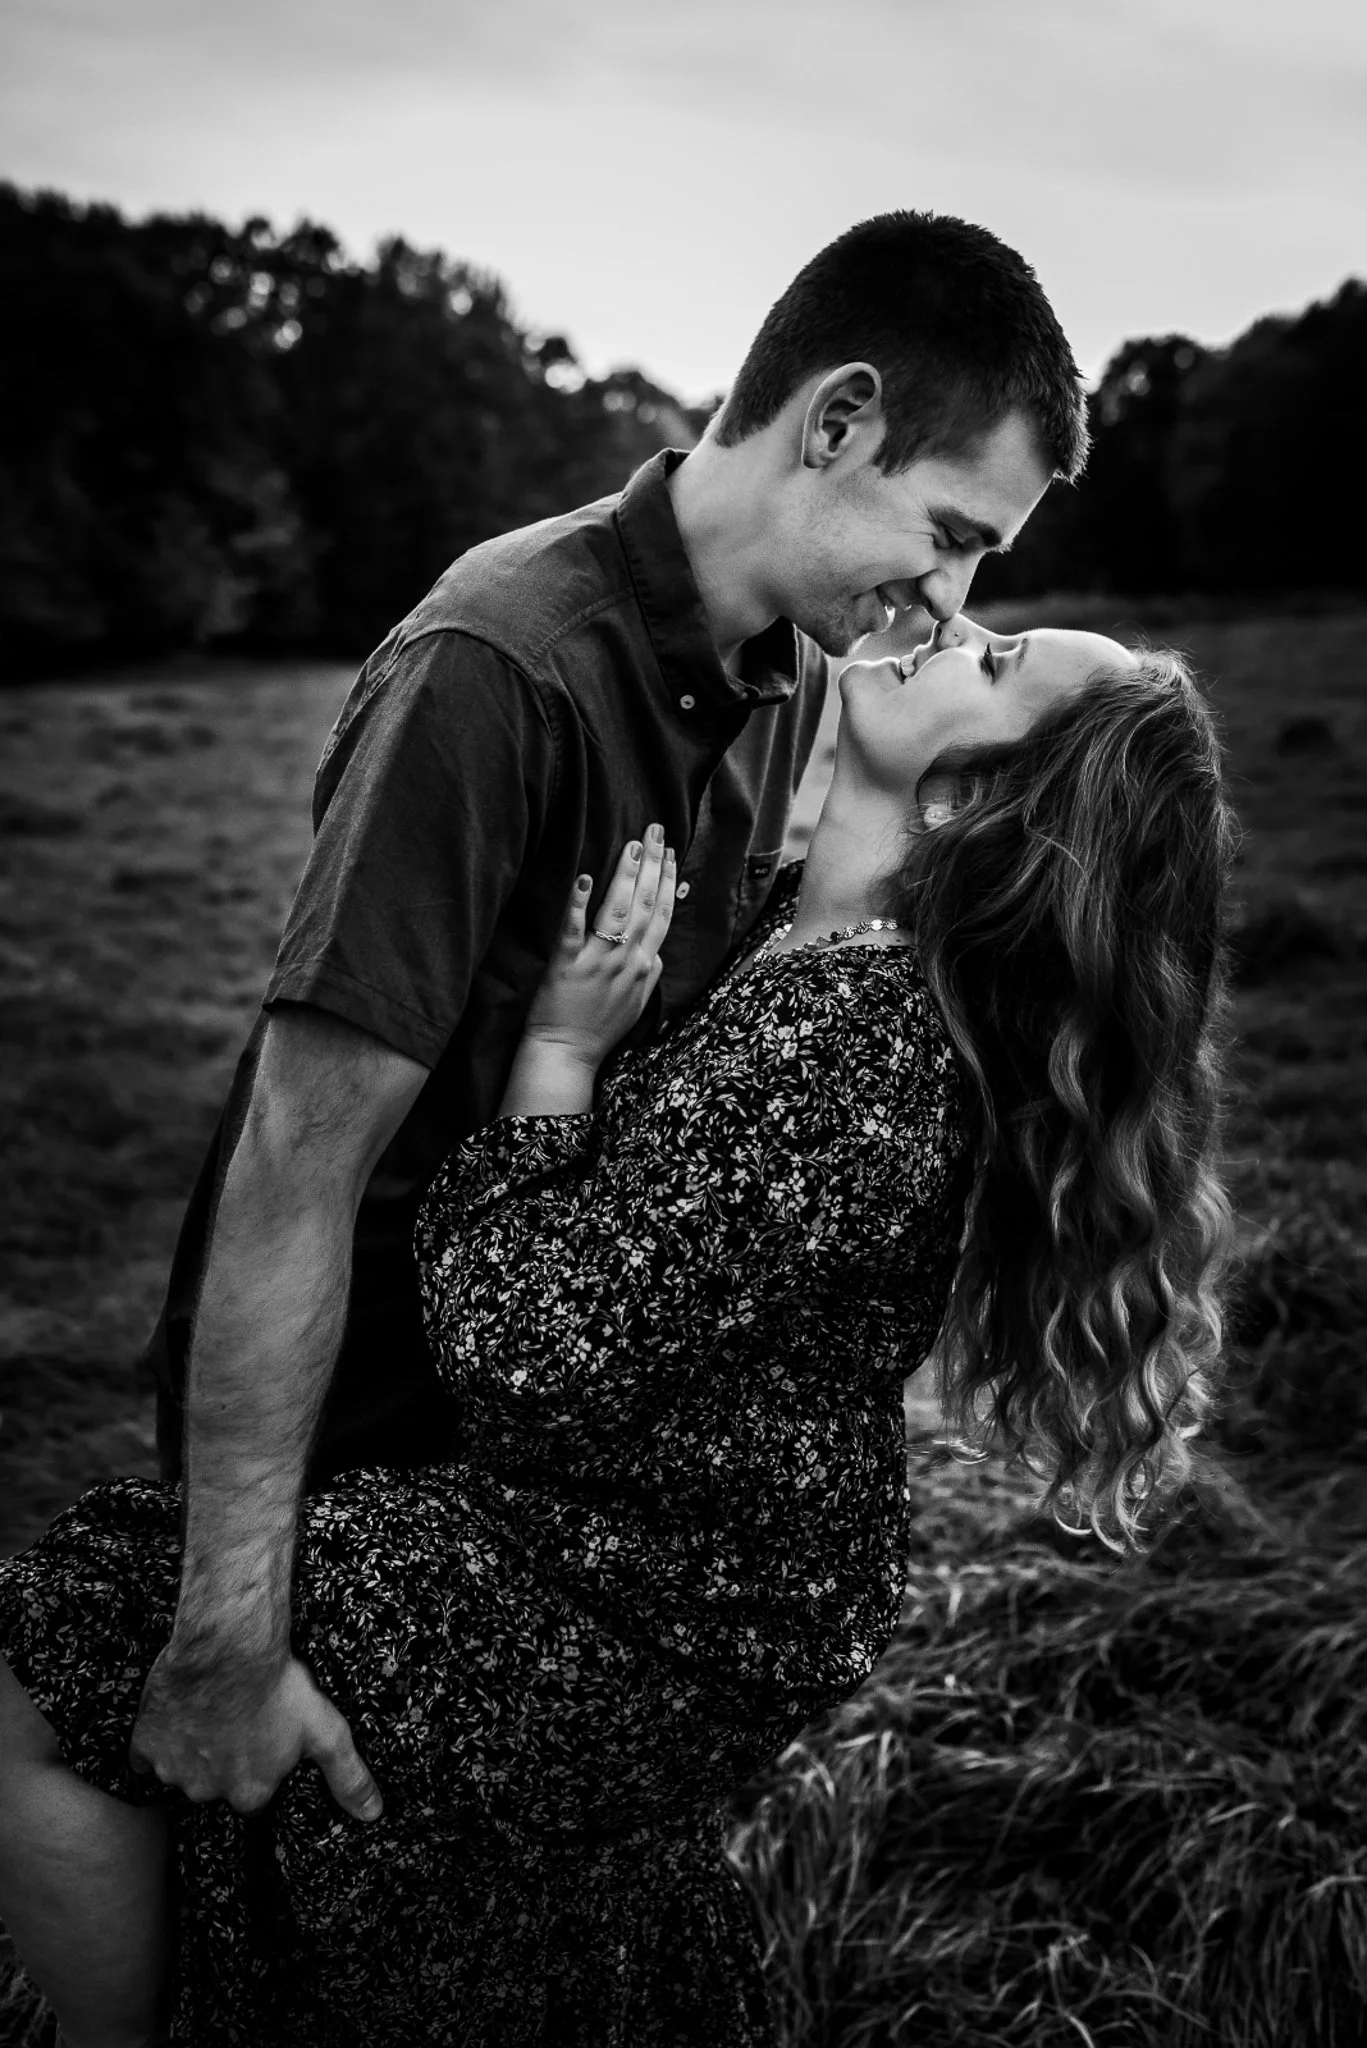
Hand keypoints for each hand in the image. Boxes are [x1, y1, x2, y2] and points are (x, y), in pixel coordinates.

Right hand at [130, 1645, 382, 1820]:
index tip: (262, 1734)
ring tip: (212, 1707)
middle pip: (216, 1781)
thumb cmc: (280, 1686)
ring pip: (182, 1768)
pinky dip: (156, 1738)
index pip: (253, 1792)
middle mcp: (208, 1791)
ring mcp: (173, 1769)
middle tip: (238, 1717)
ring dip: (193, 1745)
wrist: (229, 1646)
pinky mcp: (144, 1744)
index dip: (259, 1762)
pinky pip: (145, 1752)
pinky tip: (176, 1711)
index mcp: (250, 1794)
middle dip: (224, 1756)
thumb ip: (348, 1777)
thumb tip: (374, 1813)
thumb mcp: (326, 1732)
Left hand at [521, 824, 676, 1069]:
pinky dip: (579, 903)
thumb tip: (658, 949)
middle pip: (646, 905)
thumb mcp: (638, 1003)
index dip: (668, 881)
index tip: (670, 852)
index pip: (662, 915)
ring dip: (627, 875)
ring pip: (618, 911)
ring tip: (631, 846)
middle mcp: (627, 960)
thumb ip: (651, 973)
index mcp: (645, 966)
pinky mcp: (567, 965)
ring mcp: (598, 962)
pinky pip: (574, 929)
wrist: (569, 1054)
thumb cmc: (601, 1029)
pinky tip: (585, 878)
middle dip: (653, 865)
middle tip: (654, 831)